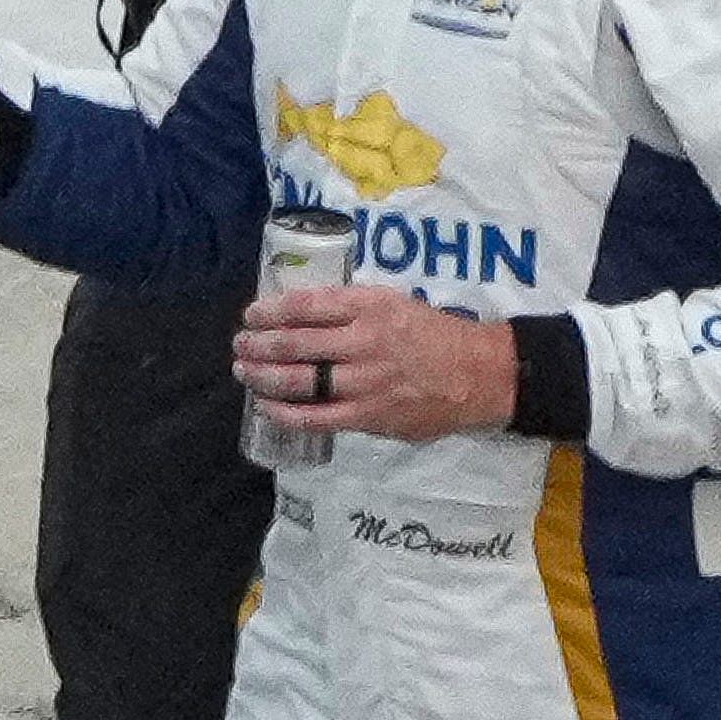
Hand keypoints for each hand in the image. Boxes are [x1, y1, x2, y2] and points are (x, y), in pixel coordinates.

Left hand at [233, 285, 517, 442]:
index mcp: (369, 306)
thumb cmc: (433, 334)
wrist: (480, 374)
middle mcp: (364, 341)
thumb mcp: (393, 302)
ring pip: (300, 381)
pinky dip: (286, 413)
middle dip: (258, 344)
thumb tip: (301, 313)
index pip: (305, 306)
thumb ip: (351, 308)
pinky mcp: (371, 416)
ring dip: (263, 377)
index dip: (270, 311)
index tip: (251, 315)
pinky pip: (318, 417)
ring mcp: (366, 381)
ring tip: (244, 371)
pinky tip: (266, 407)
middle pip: (295, 343)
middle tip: (240, 344)